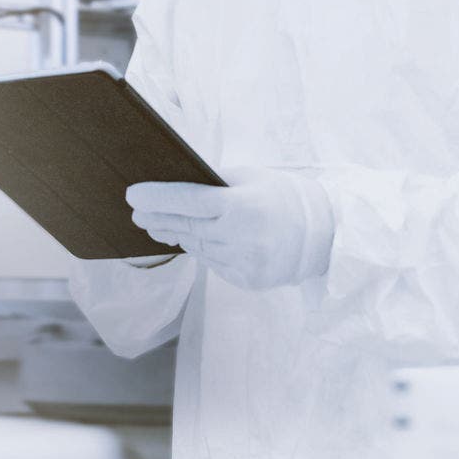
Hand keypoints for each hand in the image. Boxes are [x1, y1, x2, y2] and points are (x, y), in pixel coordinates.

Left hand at [127, 169, 333, 288]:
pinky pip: (214, 264)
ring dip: (179, 235)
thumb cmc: (283, 196)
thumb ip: (215, 183)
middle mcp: (241, 237)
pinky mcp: (248, 281)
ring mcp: (244, 263)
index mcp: (242, 206)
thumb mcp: (251, 178)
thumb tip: (175, 187)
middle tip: (136, 213)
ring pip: (198, 248)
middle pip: (186, 227)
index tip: (133, 195)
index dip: (158, 198)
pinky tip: (199, 240)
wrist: (325, 233)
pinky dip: (205, 250)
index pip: (189, 201)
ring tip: (159, 225)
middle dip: (157, 219)